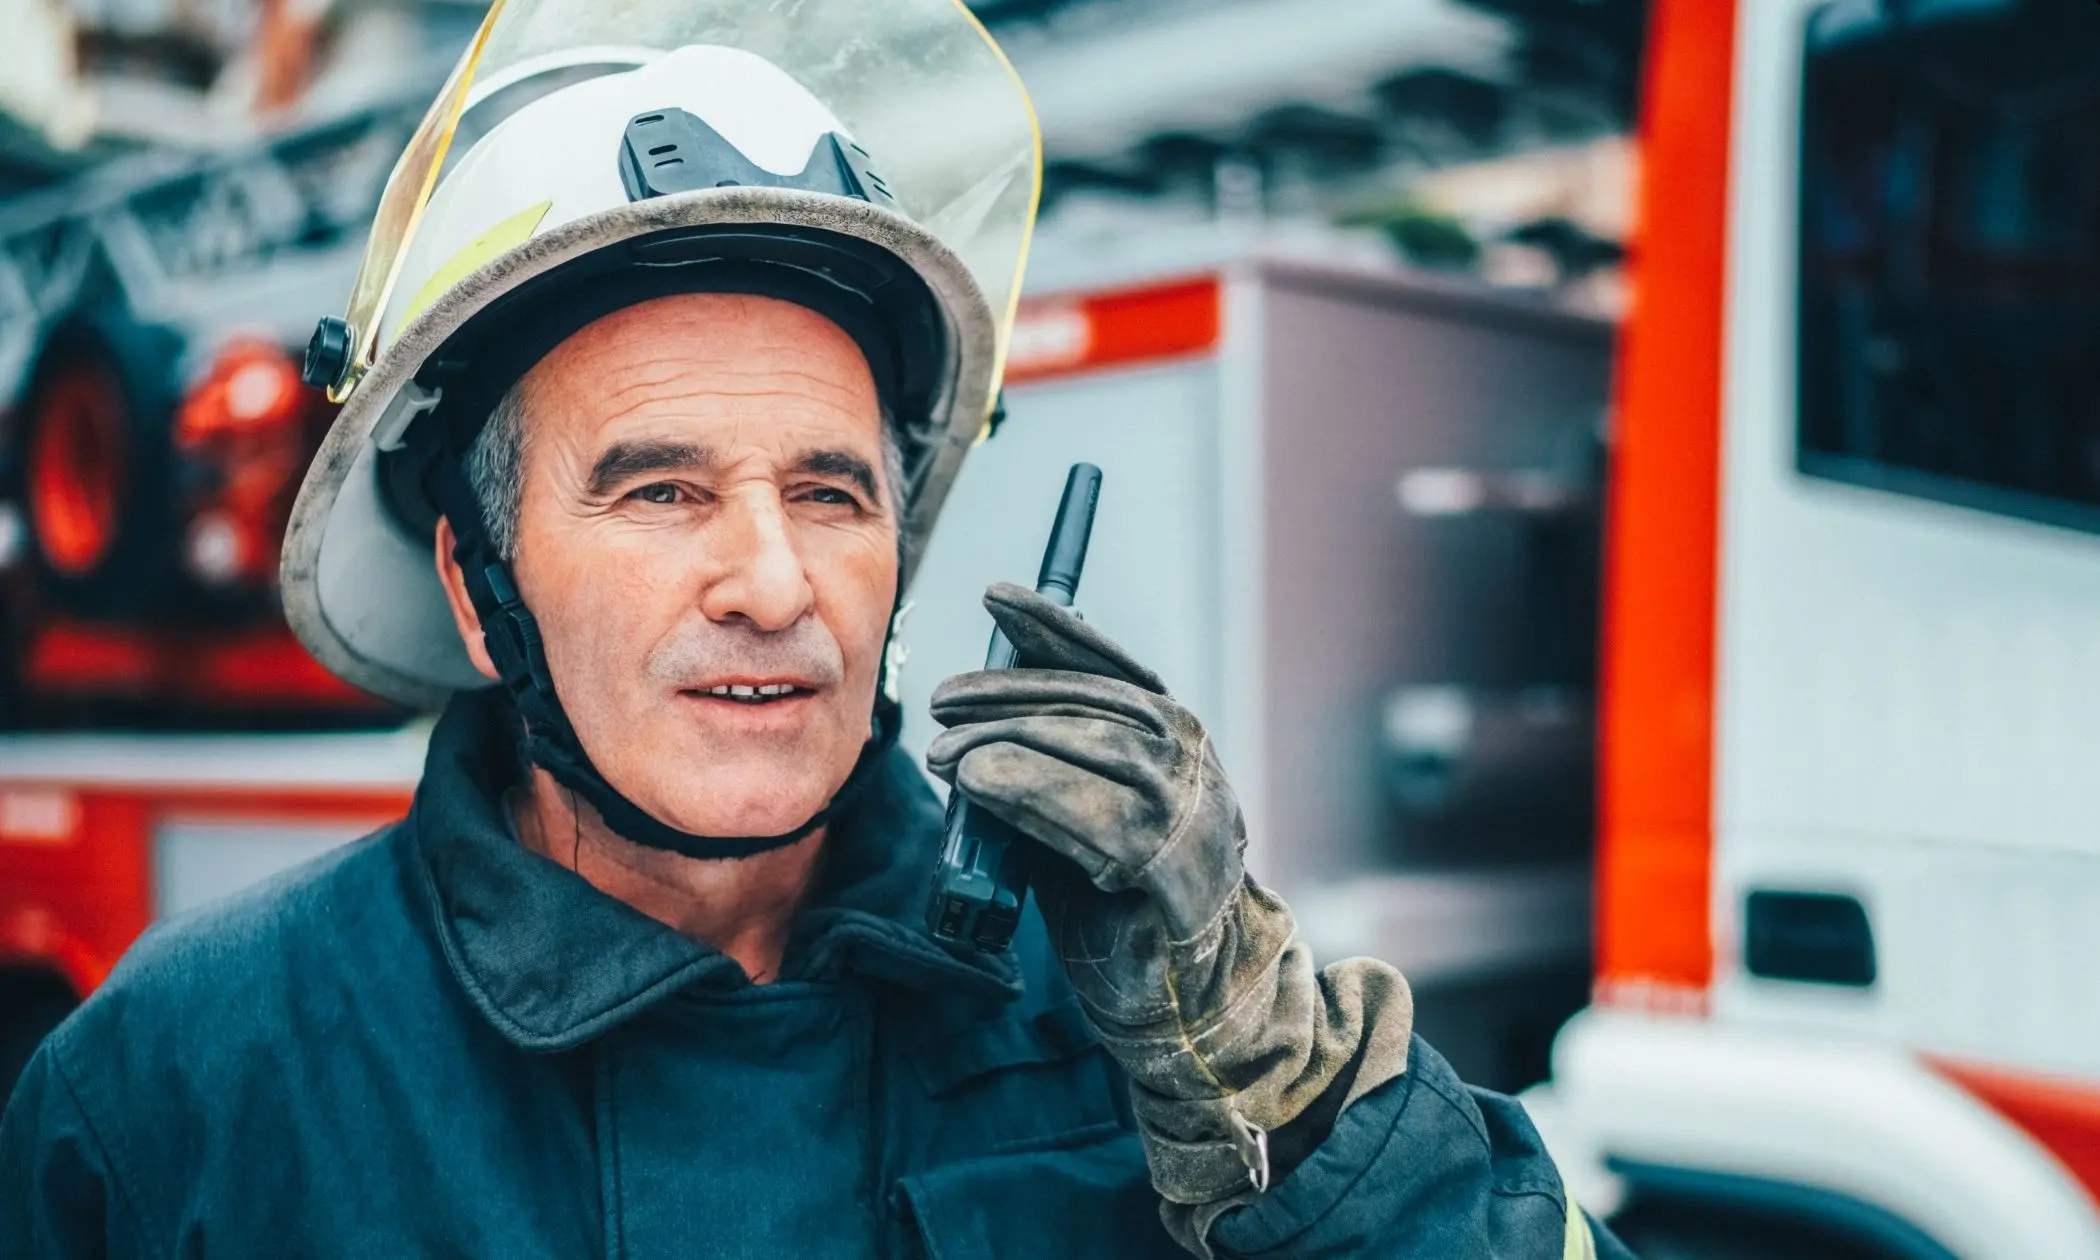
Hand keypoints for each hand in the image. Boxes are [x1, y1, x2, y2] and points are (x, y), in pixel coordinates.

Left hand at [926, 584, 1412, 1253]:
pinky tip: (981, 782)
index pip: (1109, 664)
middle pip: (1091, 703)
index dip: (1054, 626)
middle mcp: (1189, 762)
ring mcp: (1187, 813)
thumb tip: (980, 700)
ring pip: (1092, 750)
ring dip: (1008, 742)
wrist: (1189, 996)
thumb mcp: (1084, 809)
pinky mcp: (1171, 869)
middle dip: (1009, 693)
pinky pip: (1095, 817)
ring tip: (945, 751)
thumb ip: (1053, 758)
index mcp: (1172, 737)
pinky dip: (1031, 792)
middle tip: (942, 700)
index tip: (998, 597)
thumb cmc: (1124, 898)